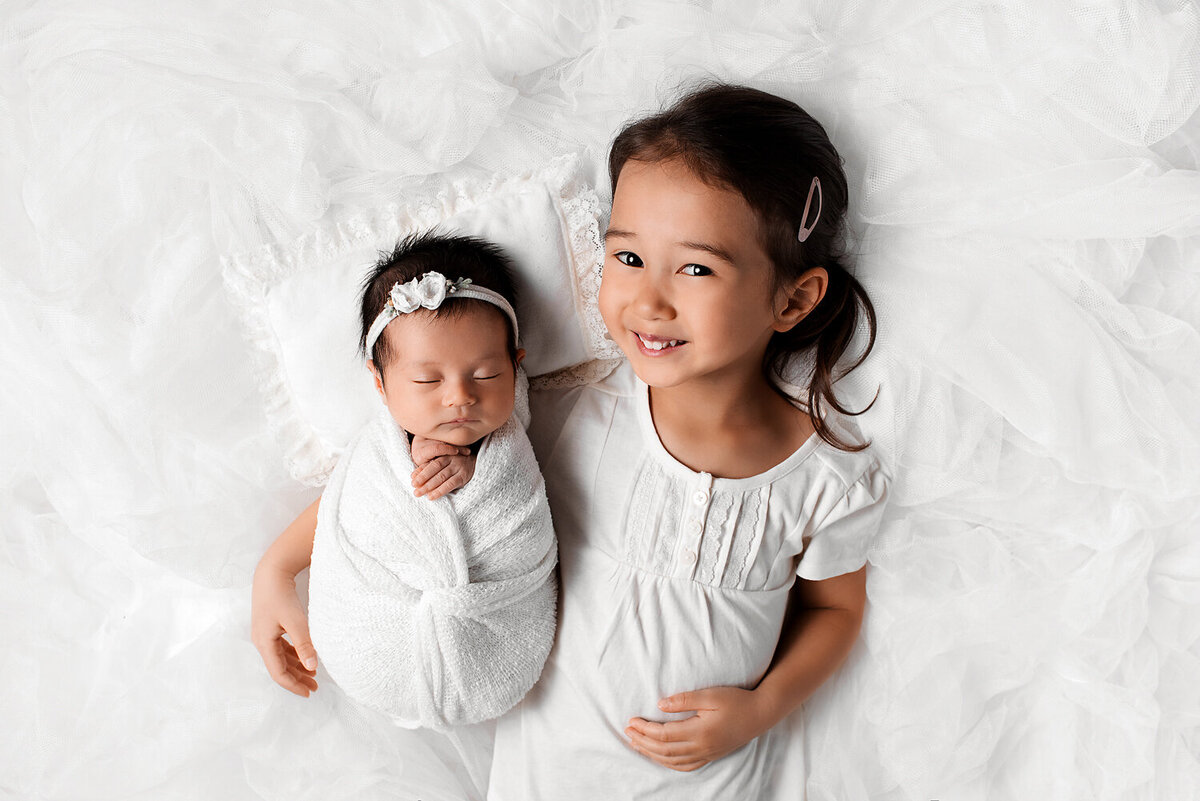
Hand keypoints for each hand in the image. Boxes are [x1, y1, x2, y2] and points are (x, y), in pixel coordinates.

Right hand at [251, 561, 318, 696]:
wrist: (270, 572)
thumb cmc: (281, 595)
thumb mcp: (295, 621)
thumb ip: (304, 644)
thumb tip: (313, 667)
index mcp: (264, 643)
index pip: (278, 673)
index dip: (294, 685)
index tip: (310, 692)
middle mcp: (261, 641)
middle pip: (279, 668)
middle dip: (297, 679)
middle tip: (315, 687)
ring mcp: (265, 634)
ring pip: (281, 658)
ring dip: (297, 667)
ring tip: (314, 673)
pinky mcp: (270, 626)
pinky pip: (282, 648)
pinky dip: (294, 654)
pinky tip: (305, 657)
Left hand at [410, 435, 475, 499]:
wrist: (477, 461)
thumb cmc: (456, 463)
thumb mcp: (444, 461)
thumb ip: (429, 466)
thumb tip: (413, 475)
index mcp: (445, 454)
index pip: (431, 463)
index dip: (421, 471)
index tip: (412, 479)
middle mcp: (451, 459)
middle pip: (434, 468)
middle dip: (422, 479)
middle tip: (413, 488)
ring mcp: (458, 467)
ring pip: (441, 477)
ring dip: (429, 486)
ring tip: (419, 493)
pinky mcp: (464, 476)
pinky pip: (450, 484)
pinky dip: (440, 491)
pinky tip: (432, 497)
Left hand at [625, 686, 770, 771]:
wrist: (760, 714)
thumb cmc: (736, 700)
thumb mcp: (711, 694)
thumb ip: (685, 700)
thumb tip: (660, 705)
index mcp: (700, 732)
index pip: (664, 735)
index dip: (644, 729)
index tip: (631, 720)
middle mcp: (701, 748)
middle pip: (663, 750)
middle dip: (642, 742)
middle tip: (627, 732)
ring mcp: (706, 754)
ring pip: (671, 761)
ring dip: (651, 753)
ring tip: (636, 744)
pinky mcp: (710, 756)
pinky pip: (684, 766)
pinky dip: (667, 763)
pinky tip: (659, 756)